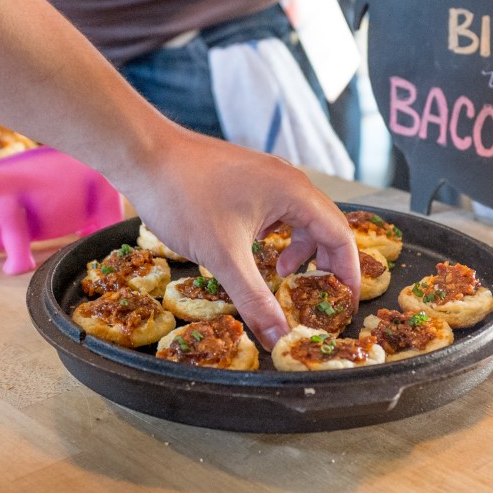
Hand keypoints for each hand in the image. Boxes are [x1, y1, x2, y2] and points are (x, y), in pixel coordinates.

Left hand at [119, 128, 359, 348]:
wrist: (144, 155)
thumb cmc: (183, 197)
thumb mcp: (223, 257)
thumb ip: (255, 299)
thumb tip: (279, 337)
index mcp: (294, 192)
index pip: (341, 236)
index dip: (348, 273)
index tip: (346, 304)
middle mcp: (286, 179)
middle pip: (324, 225)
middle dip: (325, 264)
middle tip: (319, 297)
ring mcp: (265, 175)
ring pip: (298, 217)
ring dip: (298, 249)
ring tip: (282, 276)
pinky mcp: (244, 177)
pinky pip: (276, 209)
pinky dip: (275, 234)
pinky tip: (254, 249)